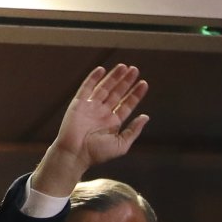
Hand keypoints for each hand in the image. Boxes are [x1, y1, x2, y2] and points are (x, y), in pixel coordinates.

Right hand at [31, 64, 150, 196]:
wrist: (75, 154)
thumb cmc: (97, 153)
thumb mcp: (121, 145)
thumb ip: (133, 131)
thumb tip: (146, 117)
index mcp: (113, 122)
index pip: (127, 104)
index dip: (135, 94)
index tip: (144, 84)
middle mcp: (103, 113)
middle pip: (117, 93)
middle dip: (126, 82)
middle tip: (135, 70)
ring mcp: (91, 107)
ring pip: (104, 87)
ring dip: (114, 77)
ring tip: (124, 67)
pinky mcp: (79, 103)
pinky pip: (87, 87)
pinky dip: (93, 78)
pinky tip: (102, 69)